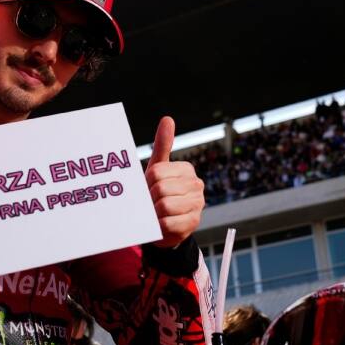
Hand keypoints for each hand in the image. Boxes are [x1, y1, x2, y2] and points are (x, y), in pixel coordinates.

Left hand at [145, 116, 204, 247]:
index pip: (156, 172)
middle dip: (150, 199)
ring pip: (165, 206)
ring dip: (154, 213)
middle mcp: (196, 184)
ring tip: (156, 213)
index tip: (149, 188)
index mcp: (186, 169)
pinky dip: (160, 226)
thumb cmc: (157, 194)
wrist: (162, 225)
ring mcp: (198, 204)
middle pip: (160, 188)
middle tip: (152, 203)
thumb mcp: (156, 170)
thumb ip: (162, 145)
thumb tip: (168, 119)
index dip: (146, 184)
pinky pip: (168, 223)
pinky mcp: (194, 223)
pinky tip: (161, 224)